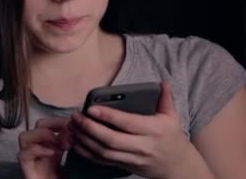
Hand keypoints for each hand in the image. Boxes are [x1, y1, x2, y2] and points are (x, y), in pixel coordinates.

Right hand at [18, 117, 70, 178]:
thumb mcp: (72, 161)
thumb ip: (72, 145)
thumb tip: (79, 127)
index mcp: (49, 145)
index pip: (50, 122)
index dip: (61, 120)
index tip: (76, 124)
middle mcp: (37, 149)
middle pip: (38, 124)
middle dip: (55, 124)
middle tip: (71, 134)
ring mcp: (30, 159)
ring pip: (24, 136)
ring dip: (43, 135)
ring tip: (60, 144)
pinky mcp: (26, 170)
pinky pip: (23, 154)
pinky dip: (37, 150)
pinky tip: (52, 153)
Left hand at [68, 82, 193, 177]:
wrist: (176, 166)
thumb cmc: (171, 137)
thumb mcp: (172, 117)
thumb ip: (165, 98)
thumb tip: (162, 82)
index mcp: (154, 131)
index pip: (128, 123)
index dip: (108, 116)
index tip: (91, 108)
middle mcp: (142, 146)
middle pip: (111, 140)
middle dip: (90, 128)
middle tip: (75, 116)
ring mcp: (133, 158)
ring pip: (104, 152)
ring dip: (84, 140)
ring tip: (71, 126)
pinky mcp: (124, 165)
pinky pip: (102, 161)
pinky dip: (86, 153)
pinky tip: (75, 142)